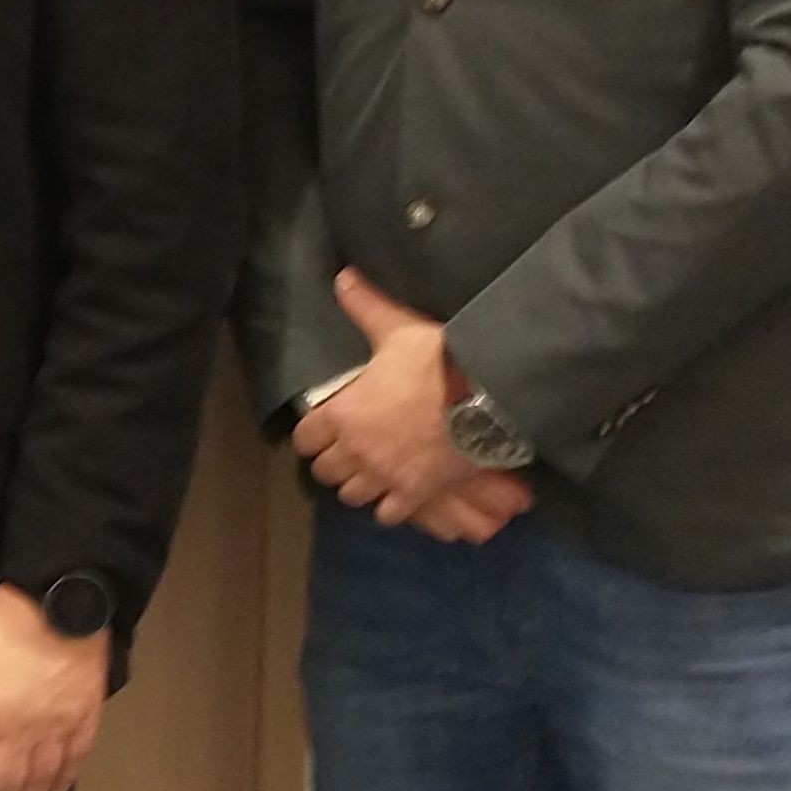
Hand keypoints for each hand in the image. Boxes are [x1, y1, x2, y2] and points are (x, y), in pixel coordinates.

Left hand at [292, 270, 534, 544]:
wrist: (486, 398)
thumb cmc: (437, 361)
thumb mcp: (398, 328)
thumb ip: (366, 306)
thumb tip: (342, 277)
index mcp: (344, 414)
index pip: (304, 437)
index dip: (311, 432)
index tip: (321, 427)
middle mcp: (357, 451)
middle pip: (325, 471)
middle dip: (332, 459)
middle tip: (346, 448)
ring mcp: (385, 477)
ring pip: (351, 495)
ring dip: (357, 483)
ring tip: (368, 471)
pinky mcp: (414, 495)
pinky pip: (387, 513)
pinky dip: (388, 505)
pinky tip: (395, 491)